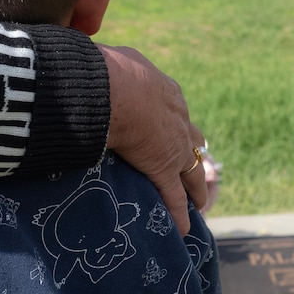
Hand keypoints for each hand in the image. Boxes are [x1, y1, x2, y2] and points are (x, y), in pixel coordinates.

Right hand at [98, 44, 206, 234]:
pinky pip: (174, 198)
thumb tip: (95, 66)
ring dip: (196, 187)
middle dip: (193, 154)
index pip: (176, 113)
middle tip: (195, 166)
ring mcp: (175, 148)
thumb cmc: (111, 72)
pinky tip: (182, 231)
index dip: (175, 125)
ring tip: (198, 201)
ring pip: (193, 172)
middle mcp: (179, 120)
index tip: (171, 131)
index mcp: (167, 93)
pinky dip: (178, 215)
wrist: (116, 90)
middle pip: (193, 141)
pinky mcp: (165, 170)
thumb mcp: (118, 62)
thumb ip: (113, 68)